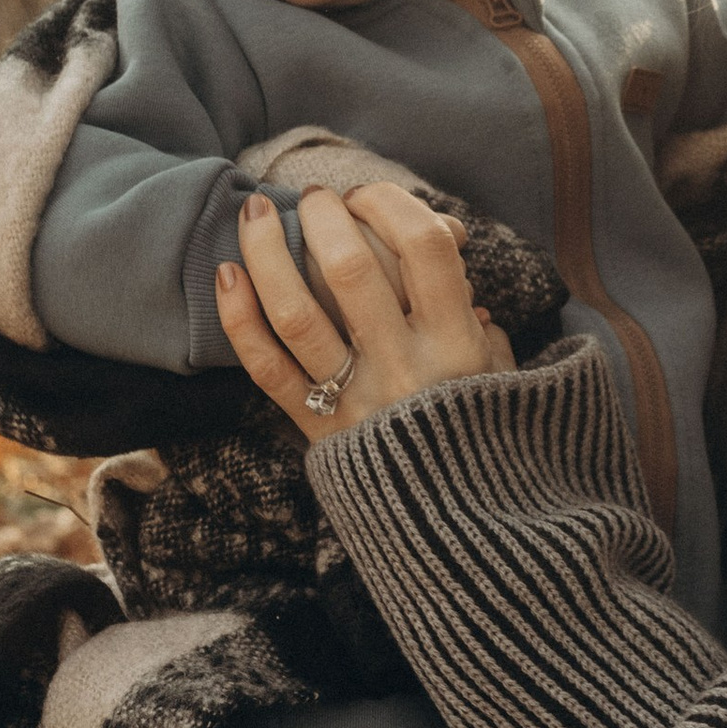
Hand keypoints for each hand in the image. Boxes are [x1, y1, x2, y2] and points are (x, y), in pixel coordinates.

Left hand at [216, 180, 515, 444]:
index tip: (370, 199)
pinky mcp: (316, 428)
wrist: (458, 531)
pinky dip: (239, 320)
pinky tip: (226, 276)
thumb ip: (480, 318)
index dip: (391, 206)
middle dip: (324, 217)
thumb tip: (452, 257)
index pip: (424, 248)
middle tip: (313, 197)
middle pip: (351, 270)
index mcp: (457, 343)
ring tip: (255, 213)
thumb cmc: (479, 440)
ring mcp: (354, 398)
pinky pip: (267, 368)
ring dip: (267, 253)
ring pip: (297, 313)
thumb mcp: (500, 377)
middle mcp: (404, 365)